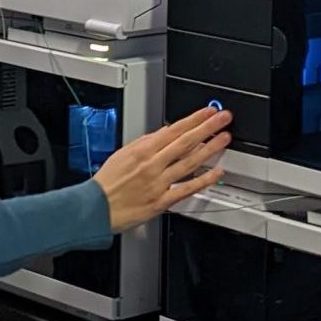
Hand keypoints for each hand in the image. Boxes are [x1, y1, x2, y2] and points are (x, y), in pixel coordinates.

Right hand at [94, 108, 232, 233]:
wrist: (96, 208)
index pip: (173, 130)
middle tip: (223, 118)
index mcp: (142, 151)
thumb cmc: (107, 183)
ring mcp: (158, 183)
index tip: (208, 112)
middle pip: (185, 142)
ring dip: (209, 149)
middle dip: (207, 128)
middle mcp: (152, 165)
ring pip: (189, 163)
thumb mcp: (123, 154)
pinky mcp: (161, 201)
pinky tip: (216, 172)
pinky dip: (203, 180)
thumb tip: (164, 132)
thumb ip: (145, 143)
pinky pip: (186, 189)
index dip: (193, 119)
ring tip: (224, 139)